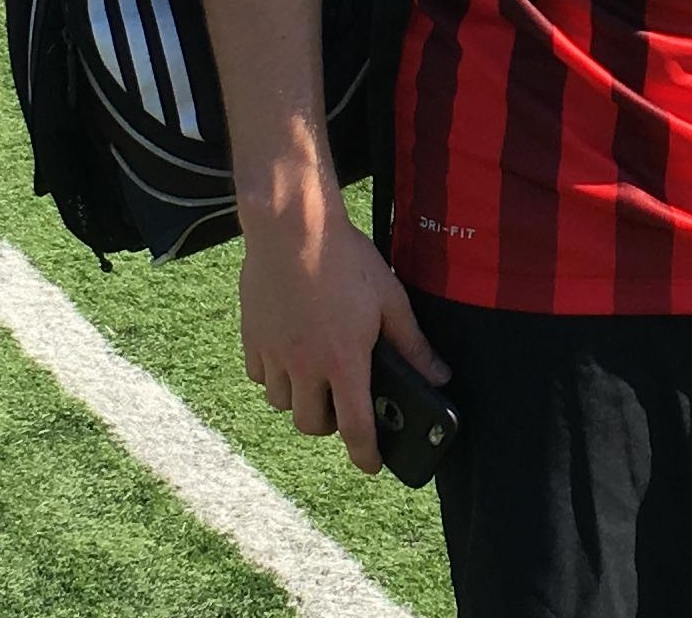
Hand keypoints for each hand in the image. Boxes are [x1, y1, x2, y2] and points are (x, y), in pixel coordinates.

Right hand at [239, 206, 450, 474]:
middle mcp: (305, 366)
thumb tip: (439, 376)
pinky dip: (274, 376)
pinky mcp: (252, 338)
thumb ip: (413, 344)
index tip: (372, 465)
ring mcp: (274, 354)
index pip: (355, 428)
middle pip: (312, 425)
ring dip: (301, 400)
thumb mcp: (389, 299)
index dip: (366, 454)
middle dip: (330, 425)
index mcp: (343, 361)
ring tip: (316, 376)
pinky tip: (289, 355)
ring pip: (282, 404)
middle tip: (343, 404)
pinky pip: (259, 377)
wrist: (291, 227)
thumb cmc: (344, 259)